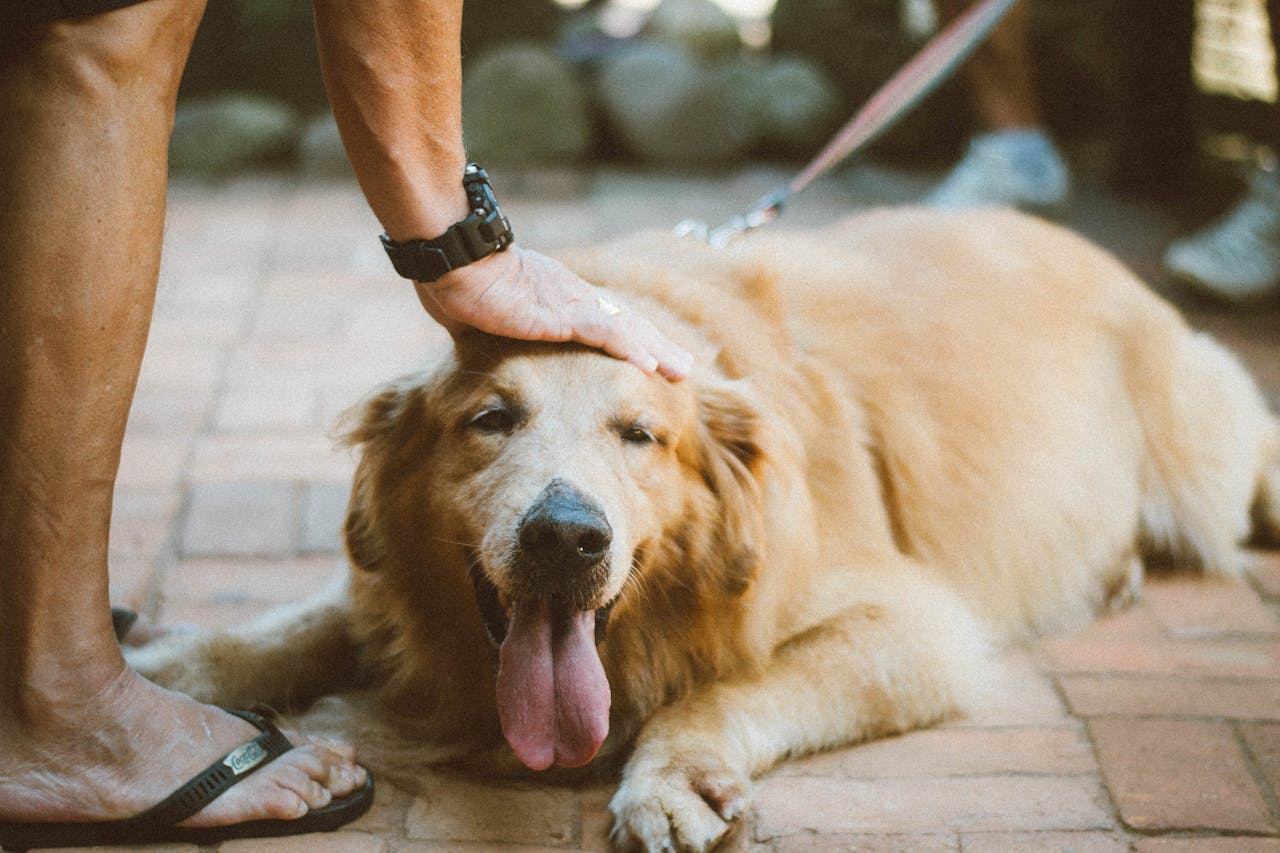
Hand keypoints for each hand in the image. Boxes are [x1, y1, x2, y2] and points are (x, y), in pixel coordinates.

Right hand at [413, 244, 692, 380]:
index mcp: (556, 297)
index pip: (605, 320)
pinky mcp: (561, 314)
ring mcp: (570, 303)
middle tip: (684, 368)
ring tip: (682, 372)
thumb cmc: (456, 282)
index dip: (631, 338)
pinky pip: (604, 333)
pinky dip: (629, 348)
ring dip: (656, 351)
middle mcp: (572, 297)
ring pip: (626, 329)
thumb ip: (490, 328)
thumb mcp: (479, 315)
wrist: (453, 259)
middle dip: (657, 346)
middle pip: (626, 323)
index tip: (652, 356)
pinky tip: (650, 367)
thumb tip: (473, 339)